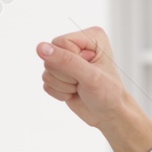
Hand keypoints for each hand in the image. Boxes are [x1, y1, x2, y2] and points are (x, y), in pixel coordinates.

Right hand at [37, 27, 151, 151]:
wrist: (111, 115)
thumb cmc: (109, 95)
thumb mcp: (90, 77)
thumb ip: (66, 61)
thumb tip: (40, 47)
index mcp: (91, 36)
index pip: (60, 43)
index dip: (69, 62)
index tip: (88, 73)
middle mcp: (77, 45)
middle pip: (50, 56)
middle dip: (66, 75)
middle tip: (84, 82)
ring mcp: (67, 60)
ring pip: (47, 70)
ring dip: (63, 85)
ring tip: (81, 88)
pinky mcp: (60, 75)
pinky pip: (46, 83)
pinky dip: (59, 92)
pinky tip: (74, 93)